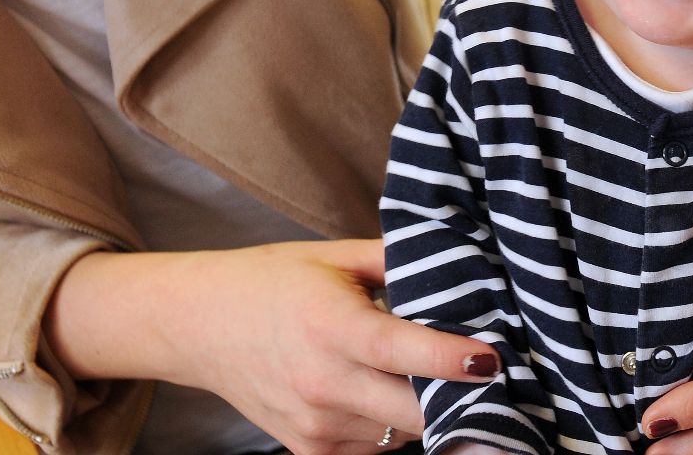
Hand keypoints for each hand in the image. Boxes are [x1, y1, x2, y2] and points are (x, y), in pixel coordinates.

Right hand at [45, 239, 500, 453]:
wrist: (200, 324)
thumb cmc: (273, 281)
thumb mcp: (336, 256)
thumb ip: (398, 259)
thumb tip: (461, 261)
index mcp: (332, 325)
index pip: (402, 351)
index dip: (451, 360)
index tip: (492, 359)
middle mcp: (322, 381)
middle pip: (414, 412)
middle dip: (458, 400)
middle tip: (491, 381)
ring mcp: (314, 424)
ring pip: (401, 434)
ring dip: (426, 413)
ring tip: (434, 379)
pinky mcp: (307, 450)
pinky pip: (374, 451)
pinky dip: (392, 429)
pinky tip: (386, 395)